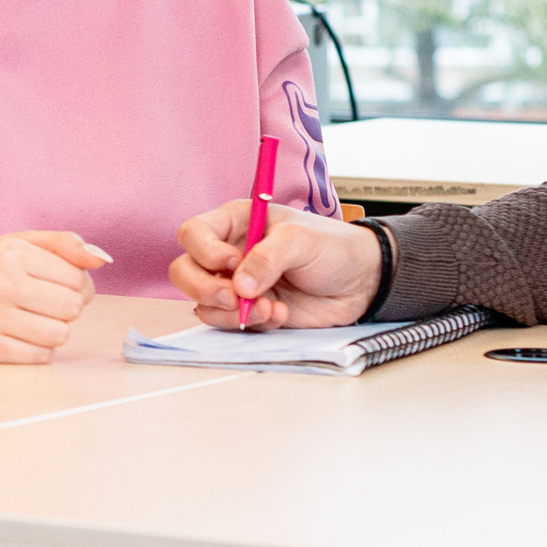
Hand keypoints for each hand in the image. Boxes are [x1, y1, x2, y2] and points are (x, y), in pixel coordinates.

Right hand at [0, 230, 109, 362]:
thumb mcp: (19, 243)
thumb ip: (64, 244)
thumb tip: (103, 259)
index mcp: (10, 253)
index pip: (77, 278)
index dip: (80, 285)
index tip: (64, 286)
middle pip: (71, 308)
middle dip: (68, 307)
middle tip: (48, 303)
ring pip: (59, 335)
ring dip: (54, 329)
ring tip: (35, 319)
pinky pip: (39, 356)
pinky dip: (39, 348)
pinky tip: (22, 334)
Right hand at [163, 203, 380, 327]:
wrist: (361, 282)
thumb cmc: (333, 247)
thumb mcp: (301, 240)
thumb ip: (267, 258)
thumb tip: (239, 285)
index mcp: (236, 223)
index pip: (194, 234)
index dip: (203, 251)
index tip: (231, 263)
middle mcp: (229, 254)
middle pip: (185, 271)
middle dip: (203, 288)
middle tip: (234, 297)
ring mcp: (237, 285)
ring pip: (204, 303)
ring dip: (231, 312)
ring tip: (269, 307)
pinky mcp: (250, 311)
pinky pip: (230, 323)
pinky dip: (251, 323)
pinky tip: (279, 314)